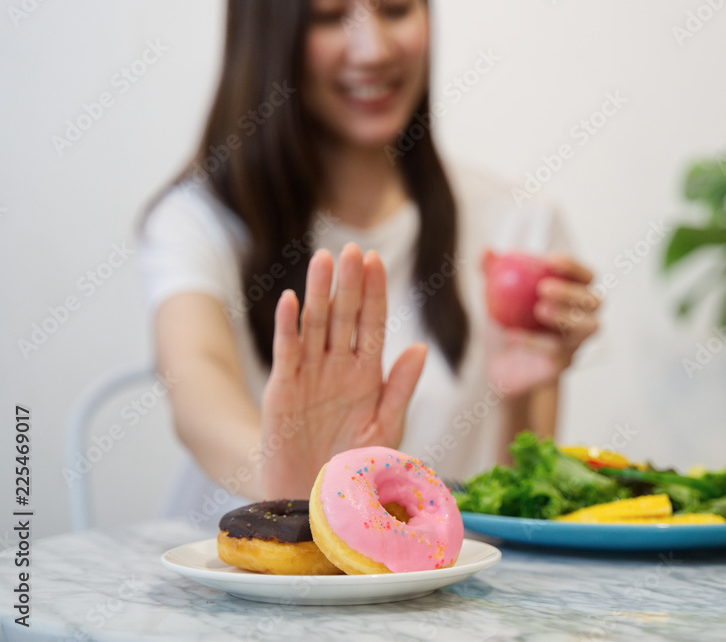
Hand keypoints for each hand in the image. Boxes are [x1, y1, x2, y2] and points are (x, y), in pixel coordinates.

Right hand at [259, 244, 426, 497]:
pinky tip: (291, 300)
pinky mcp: (283, 389)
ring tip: (324, 259)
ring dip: (320, 292)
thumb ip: (401, 388)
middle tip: (353, 249)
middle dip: (350, 283)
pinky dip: (288, 327)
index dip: (374, 292)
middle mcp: (339, 367)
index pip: (372, 323)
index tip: (377, 261)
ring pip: (316, 325)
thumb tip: (420, 348)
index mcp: (368, 374)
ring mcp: (310, 375)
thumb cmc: (354, 465)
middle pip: (345, 315)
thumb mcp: (386, 428)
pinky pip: (287, 352)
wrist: (314, 497)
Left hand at [484, 252, 599, 395]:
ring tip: (539, 310)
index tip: (548, 260)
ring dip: (567, 316)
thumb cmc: (506, 321)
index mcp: (573, 294)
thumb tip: (487, 250)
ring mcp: (577, 342)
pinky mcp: (564, 363)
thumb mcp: (494, 295)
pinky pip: (557, 352)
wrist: (500, 363)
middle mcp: (583, 317)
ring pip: (589, 327)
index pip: (585, 275)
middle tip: (543, 288)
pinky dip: (535, 342)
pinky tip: (513, 335)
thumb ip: (492, 272)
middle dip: (572, 291)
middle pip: (594, 301)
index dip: (572, 266)